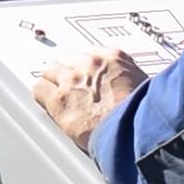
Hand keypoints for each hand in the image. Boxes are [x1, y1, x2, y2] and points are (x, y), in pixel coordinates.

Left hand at [32, 48, 147, 151]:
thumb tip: (121, 87)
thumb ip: (124, 80)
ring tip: (57, 96)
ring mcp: (72, 80)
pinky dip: (43, 96)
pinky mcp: (59, 100)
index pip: (88, 54)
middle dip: (67, 73)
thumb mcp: (141, 87)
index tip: (85, 75)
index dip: (85, 67)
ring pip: (50, 72)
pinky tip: (48, 104)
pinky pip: (40, 89)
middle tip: (70, 87)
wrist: (136, 130)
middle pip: (66, 59)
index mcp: (113, 57)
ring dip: (53, 83)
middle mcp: (90, 64)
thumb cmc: (143, 115)